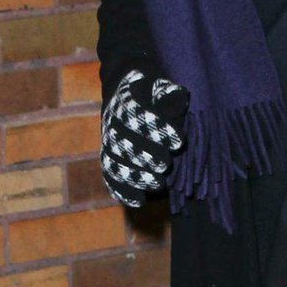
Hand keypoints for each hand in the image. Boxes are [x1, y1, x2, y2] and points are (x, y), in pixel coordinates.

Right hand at [100, 69, 188, 207]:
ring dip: (135, 176)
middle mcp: (111, 121)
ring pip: (114, 163)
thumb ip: (168, 93)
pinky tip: (139, 200)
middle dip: (145, 156)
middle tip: (165, 164)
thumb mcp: (160, 85)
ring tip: (157, 183)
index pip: (136, 113)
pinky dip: (122, 190)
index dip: (156, 128)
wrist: (125, 94)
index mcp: (124, 99)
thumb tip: (178, 96)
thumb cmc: (151, 92)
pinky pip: (110, 177)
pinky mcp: (109, 159)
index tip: (177, 140)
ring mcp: (108, 142)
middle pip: (123, 143)